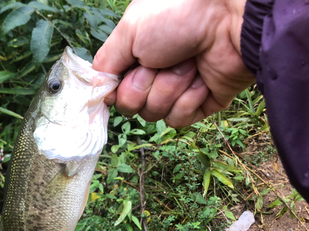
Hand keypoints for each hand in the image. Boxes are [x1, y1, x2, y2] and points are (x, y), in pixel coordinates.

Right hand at [92, 0, 255, 127]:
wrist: (230, 18)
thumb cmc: (177, 15)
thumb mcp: (129, 31)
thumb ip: (105, 62)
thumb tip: (96, 91)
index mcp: (135, 56)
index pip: (112, 89)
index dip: (115, 88)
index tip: (120, 77)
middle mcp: (153, 74)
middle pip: (130, 105)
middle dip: (143, 85)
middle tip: (161, 61)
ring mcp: (177, 90)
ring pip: (154, 113)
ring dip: (169, 87)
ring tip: (188, 64)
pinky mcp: (200, 104)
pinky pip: (178, 119)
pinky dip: (189, 99)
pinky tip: (201, 79)